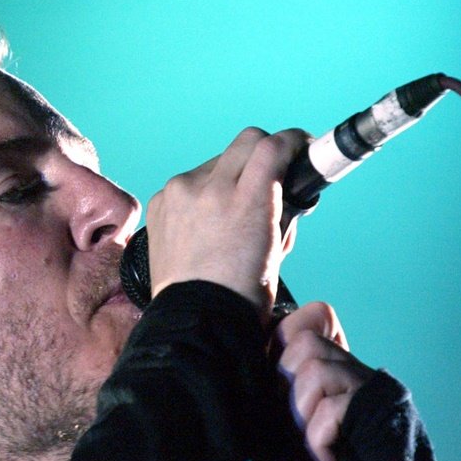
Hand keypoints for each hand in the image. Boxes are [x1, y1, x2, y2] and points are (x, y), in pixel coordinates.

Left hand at [145, 127, 308, 321]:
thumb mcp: (277, 249)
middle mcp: (211, 188)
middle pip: (246, 142)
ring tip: (231, 211)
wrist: (196, 318)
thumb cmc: (241, 293)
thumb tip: (280, 187)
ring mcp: (180, 192)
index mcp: (247, 201)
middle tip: (270, 174)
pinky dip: (202, 194)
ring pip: (216, 163)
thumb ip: (280, 209)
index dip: (292, 142)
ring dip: (230, 176)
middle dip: (264, 153)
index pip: (273, 146)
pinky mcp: (160, 201)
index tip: (299, 146)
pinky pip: (189, 183)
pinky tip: (205, 222)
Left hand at [276, 301, 375, 460]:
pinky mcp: (379, 410)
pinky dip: (319, 440)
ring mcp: (370, 386)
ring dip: (302, 415)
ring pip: (314, 370)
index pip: (316, 315)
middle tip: (297, 428)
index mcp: (335, 363)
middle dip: (287, 387)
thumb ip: (279, 387)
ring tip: (313, 445)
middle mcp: (355, 367)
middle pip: (304, 342)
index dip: (285, 340)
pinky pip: (331, 408)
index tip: (275, 383)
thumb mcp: (294, 419)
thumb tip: (243, 358)